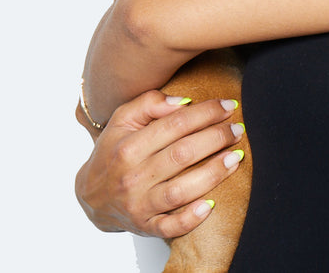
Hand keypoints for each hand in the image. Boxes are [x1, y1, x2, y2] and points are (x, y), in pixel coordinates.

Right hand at [75, 90, 245, 236]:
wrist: (91, 195)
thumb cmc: (113, 152)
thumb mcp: (122, 120)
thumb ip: (149, 104)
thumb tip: (183, 102)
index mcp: (128, 147)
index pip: (174, 124)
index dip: (206, 113)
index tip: (228, 105)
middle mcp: (133, 176)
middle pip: (182, 154)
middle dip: (216, 139)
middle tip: (237, 129)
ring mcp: (139, 204)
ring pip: (181, 190)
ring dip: (213, 173)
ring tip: (236, 158)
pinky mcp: (145, 226)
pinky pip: (170, 226)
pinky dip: (192, 218)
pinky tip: (212, 204)